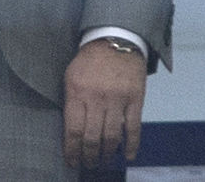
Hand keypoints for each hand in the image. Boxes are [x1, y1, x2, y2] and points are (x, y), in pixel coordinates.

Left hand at [62, 39, 146, 168]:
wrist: (116, 39)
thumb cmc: (89, 60)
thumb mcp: (71, 75)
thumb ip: (70, 101)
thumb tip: (69, 131)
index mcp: (77, 92)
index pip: (73, 130)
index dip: (72, 150)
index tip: (72, 161)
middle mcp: (96, 97)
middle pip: (92, 137)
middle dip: (89, 157)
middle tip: (89, 164)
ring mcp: (117, 98)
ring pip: (111, 136)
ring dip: (107, 154)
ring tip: (103, 161)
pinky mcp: (135, 98)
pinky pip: (134, 127)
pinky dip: (131, 145)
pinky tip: (127, 156)